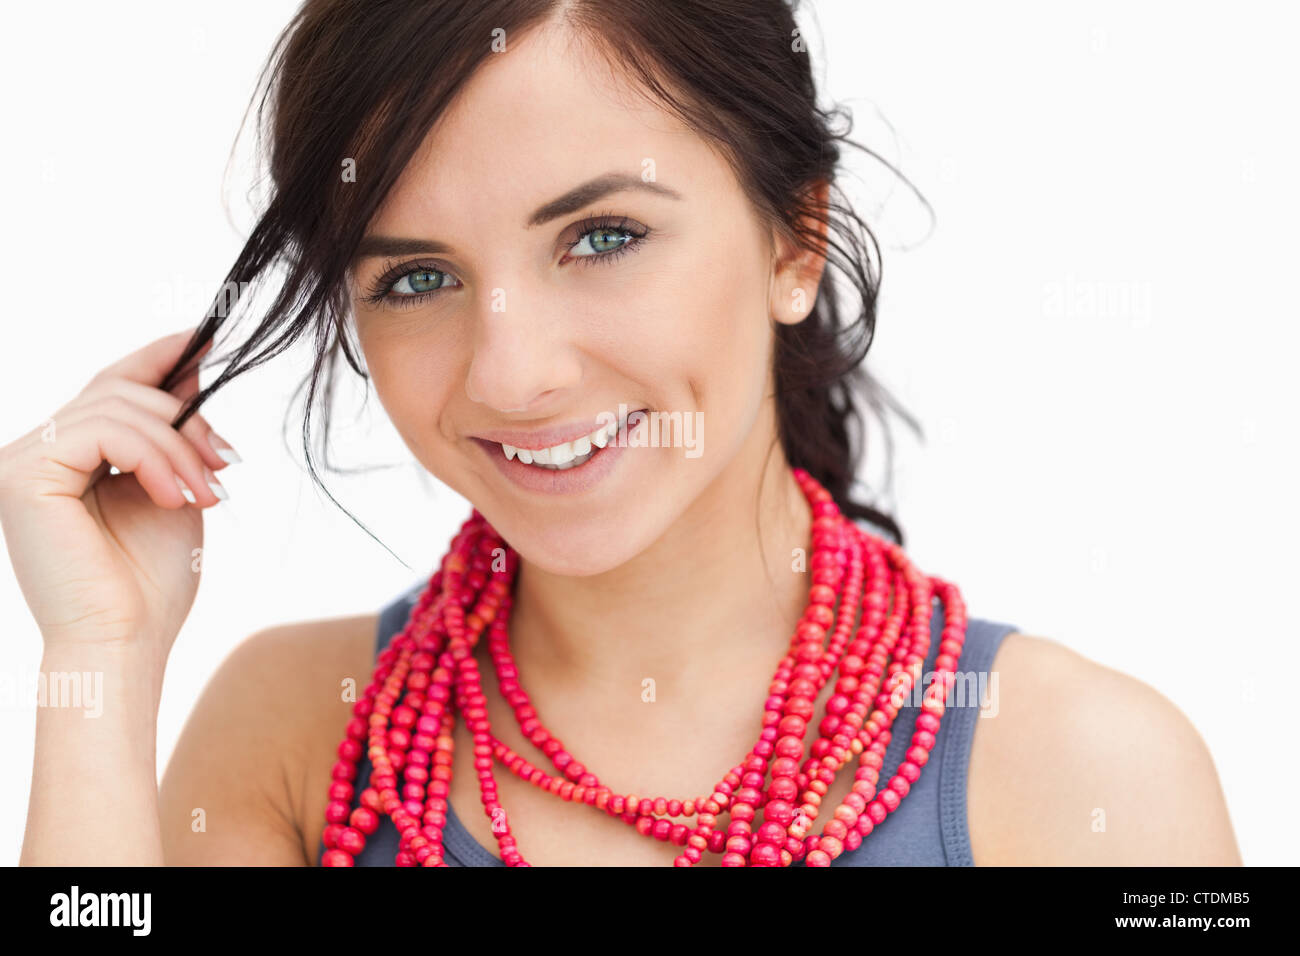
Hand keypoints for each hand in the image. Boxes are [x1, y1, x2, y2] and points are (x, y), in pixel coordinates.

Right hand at [0, 326, 237, 660]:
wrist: (124, 643)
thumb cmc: (148, 583)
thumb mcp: (174, 487)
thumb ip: (175, 434)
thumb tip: (193, 368)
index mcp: (70, 455)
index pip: (111, 385)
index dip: (158, 356)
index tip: (207, 340)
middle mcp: (38, 451)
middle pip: (118, 389)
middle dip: (185, 417)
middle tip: (225, 461)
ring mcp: (24, 460)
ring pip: (115, 408)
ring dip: (178, 446)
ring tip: (207, 493)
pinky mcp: (23, 474)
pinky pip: (101, 432)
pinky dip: (152, 456)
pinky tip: (176, 496)